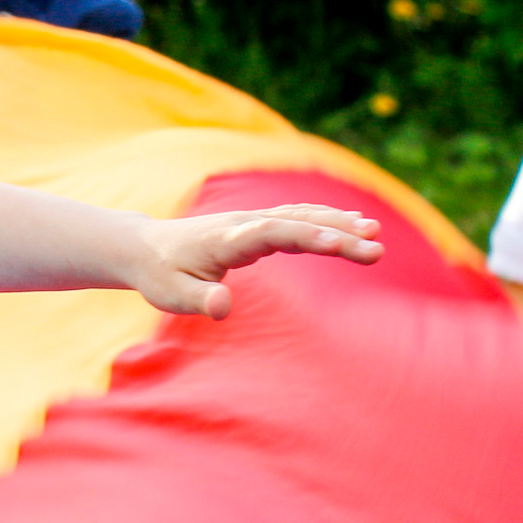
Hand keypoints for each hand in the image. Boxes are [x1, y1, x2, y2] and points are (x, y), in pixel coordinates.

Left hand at [129, 204, 382, 316]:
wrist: (145, 248)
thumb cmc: (160, 275)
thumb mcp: (171, 294)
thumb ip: (198, 300)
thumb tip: (222, 307)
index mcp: (227, 239)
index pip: (274, 233)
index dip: (307, 236)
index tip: (340, 243)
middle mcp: (244, 222)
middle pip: (297, 223)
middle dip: (337, 234)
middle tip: (376, 248)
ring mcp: (252, 220)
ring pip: (301, 216)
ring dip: (338, 222)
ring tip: (374, 232)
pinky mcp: (257, 224)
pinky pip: (297, 217)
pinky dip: (325, 219)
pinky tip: (352, 223)